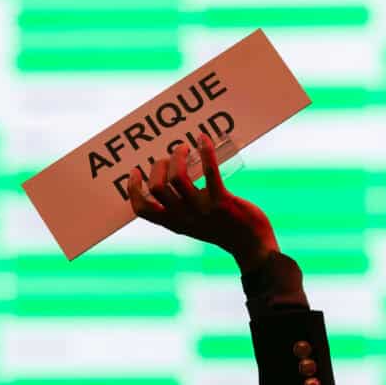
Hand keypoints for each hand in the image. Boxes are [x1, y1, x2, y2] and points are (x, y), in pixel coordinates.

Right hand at [128, 132, 278, 272]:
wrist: (252, 245)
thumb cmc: (223, 228)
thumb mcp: (195, 223)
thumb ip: (181, 208)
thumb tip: (172, 176)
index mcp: (174, 223)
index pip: (142, 209)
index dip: (133, 189)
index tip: (136, 171)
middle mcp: (184, 217)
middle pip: (156, 187)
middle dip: (159, 166)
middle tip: (170, 157)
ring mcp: (202, 210)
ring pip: (177, 177)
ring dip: (177, 156)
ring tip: (184, 147)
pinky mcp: (222, 201)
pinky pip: (209, 172)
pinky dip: (205, 151)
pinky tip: (204, 139)